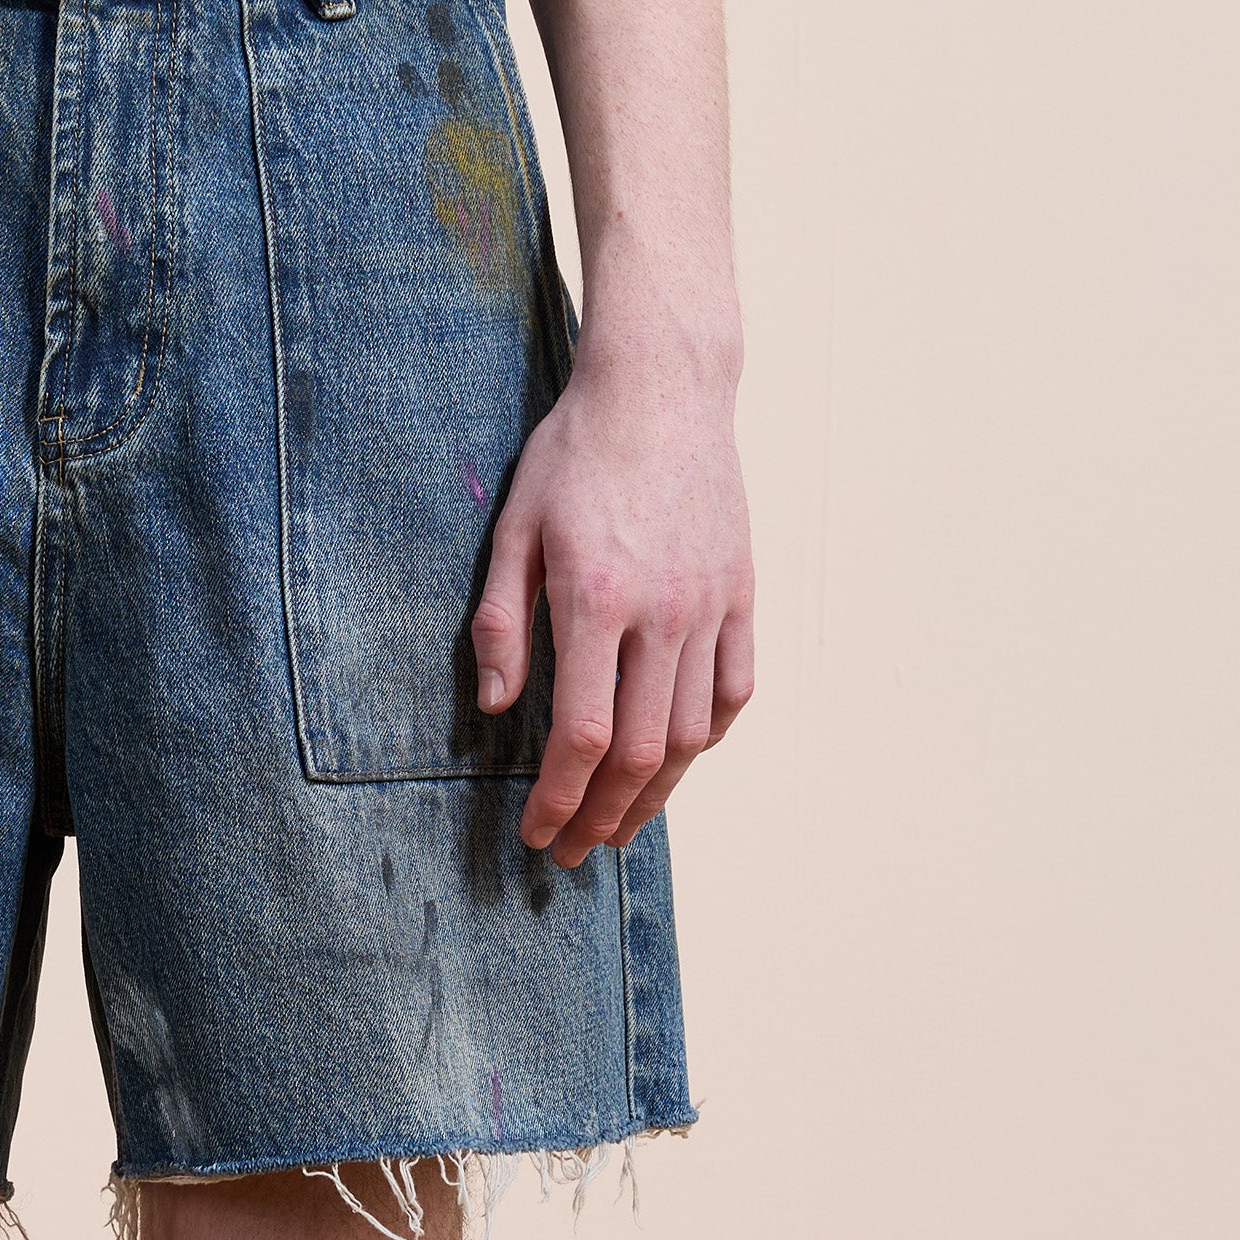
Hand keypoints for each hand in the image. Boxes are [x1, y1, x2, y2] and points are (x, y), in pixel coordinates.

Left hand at [468, 341, 753, 869]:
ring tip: (621, 826)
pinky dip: (706, 739)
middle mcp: (663, 612)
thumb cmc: (575, 454)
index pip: (584, 733)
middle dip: (602, 815)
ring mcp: (711, 605)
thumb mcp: (514, 529)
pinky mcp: (742, 594)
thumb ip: (502, 623)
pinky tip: (674, 761)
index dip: (560, 797)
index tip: (537, 831)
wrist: (662, 389)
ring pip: (692, 734)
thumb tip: (498, 709)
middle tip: (573, 850)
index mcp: (596, 598)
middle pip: (640, 751)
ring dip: (656, 795)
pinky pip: (733, 691)